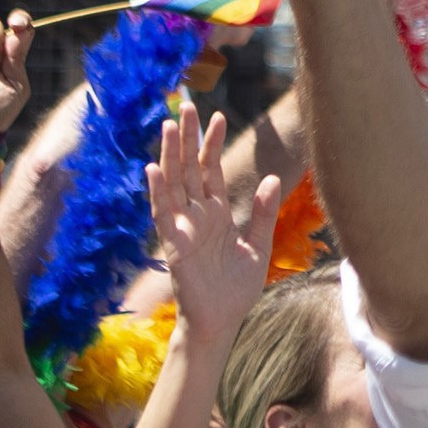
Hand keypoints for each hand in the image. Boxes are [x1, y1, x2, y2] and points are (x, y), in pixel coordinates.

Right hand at [149, 106, 279, 341]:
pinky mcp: (174, 246)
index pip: (211, 170)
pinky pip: (163, 215)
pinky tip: (153, 170)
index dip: (212, 144)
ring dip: (169, 156)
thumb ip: (264, 214)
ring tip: (168, 126)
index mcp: (216, 213)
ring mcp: (183, 228)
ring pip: (173, 185)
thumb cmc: (236, 289)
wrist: (221, 322)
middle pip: (188, 169)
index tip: (217, 116)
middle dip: (187, 138)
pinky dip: (158, 193)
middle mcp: (197, 215)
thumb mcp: (258, 247)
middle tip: (184, 106)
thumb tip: (273, 179)